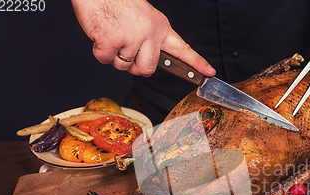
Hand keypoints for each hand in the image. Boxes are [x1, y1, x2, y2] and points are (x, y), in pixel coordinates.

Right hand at [71, 0, 214, 76]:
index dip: (197, 63)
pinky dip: (100, 52)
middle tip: (126, 52)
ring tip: (113, 33)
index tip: (209, 72)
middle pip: (147, 69)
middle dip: (135, 67)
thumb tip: (146, 62)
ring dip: (115, 56)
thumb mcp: (144, 19)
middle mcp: (149, 33)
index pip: (183, 48)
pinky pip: (106, 60)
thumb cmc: (118, 3)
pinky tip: (102, 35)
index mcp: (160, 27)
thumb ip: (151, 40)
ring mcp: (131, 38)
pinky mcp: (112, 41)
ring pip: (124, 66)